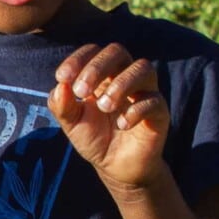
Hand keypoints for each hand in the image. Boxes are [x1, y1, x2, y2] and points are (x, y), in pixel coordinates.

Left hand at [48, 42, 169, 190]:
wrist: (116, 167)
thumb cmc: (94, 138)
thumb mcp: (71, 124)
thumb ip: (62, 105)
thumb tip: (60, 86)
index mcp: (101, 75)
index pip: (93, 51)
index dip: (78, 59)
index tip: (62, 77)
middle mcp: (125, 77)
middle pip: (117, 51)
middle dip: (97, 67)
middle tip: (81, 92)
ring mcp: (144, 91)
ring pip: (143, 68)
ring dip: (121, 84)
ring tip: (104, 106)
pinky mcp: (159, 111)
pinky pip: (154, 100)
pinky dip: (136, 110)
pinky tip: (122, 125)